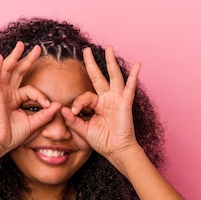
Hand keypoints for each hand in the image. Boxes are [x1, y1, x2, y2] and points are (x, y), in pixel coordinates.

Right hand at [0, 42, 60, 156]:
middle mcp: (8, 93)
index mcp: (16, 99)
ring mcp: (1, 92)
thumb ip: (45, 114)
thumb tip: (58, 104)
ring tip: (21, 45)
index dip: (41, 96)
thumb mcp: (34, 123)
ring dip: (14, 57)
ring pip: (8, 70)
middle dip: (27, 59)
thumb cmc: (13, 135)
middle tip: (37, 48)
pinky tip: (0, 57)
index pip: (31, 90)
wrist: (0, 143)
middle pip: (18, 72)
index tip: (47, 105)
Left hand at [62, 46, 141, 165]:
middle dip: (92, 63)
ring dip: (111, 62)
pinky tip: (138, 65)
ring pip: (113, 77)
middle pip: (98, 77)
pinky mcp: (125, 103)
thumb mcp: (83, 130)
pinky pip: (130, 88)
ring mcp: (116, 99)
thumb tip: (63, 109)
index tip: (76, 112)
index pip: (85, 96)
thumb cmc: (102, 141)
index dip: (79, 103)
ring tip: (109, 49)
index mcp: (96, 105)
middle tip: (86, 50)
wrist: (115, 150)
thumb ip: (73, 120)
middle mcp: (106, 99)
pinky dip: (134, 76)